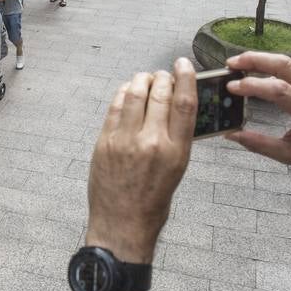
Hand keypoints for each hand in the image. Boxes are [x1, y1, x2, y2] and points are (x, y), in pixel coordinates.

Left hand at [87, 59, 196, 262]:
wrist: (121, 225)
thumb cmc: (153, 202)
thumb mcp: (177, 170)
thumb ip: (177, 137)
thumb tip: (176, 106)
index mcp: (176, 151)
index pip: (185, 102)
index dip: (185, 77)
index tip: (183, 64)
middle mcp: (152, 142)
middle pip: (160, 92)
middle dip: (162, 77)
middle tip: (163, 75)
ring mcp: (125, 140)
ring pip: (135, 92)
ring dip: (142, 80)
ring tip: (146, 80)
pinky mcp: (104, 142)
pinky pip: (116, 106)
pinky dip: (124, 93)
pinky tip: (129, 93)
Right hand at [223, 52, 290, 179]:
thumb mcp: (290, 155)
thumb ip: (259, 144)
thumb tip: (231, 134)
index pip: (280, 90)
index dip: (253, 85)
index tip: (232, 87)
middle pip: (284, 65)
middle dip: (255, 60)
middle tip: (231, 63)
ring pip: (288, 62)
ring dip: (262, 59)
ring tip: (239, 63)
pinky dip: (272, 65)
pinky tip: (257, 69)